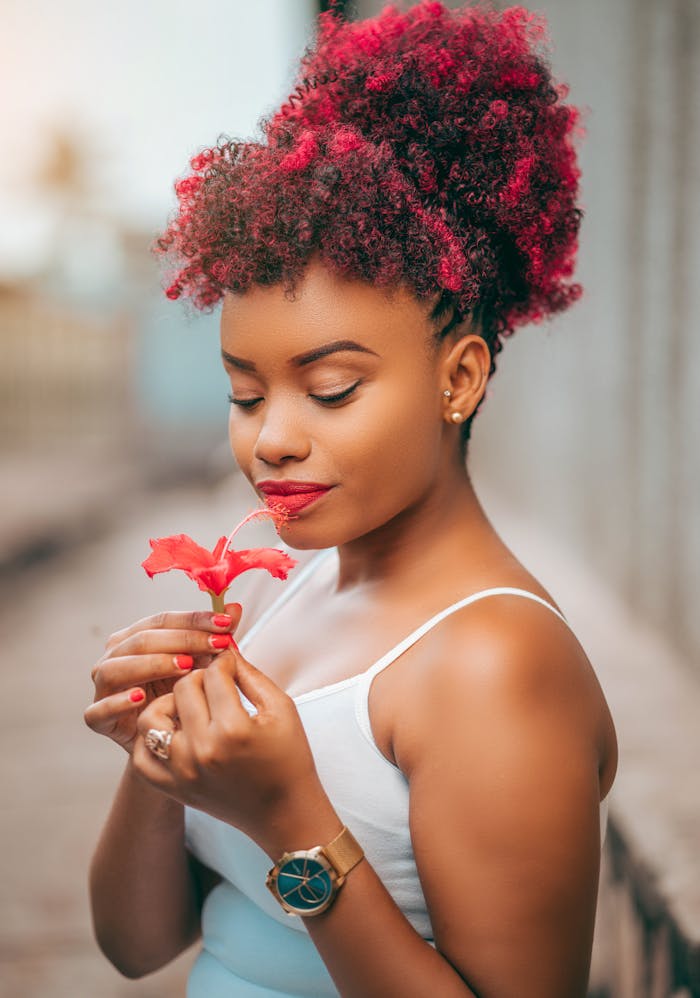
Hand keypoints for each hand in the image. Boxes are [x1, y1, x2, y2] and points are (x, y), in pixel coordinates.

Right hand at [84, 605, 240, 753]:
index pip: (163, 620)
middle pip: (142, 640)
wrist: (170, 743)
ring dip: (151, 664)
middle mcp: (114, 657)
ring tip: (184, 667)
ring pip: (116, 668)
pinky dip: (117, 702)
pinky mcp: (97, 718)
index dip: (195, 620)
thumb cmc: (183, 696)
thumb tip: (235, 607)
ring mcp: (103, 687)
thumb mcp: (203, 665)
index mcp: (135, 637)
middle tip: (214, 645)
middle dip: (181, 640)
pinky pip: (99, 709)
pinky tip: (140, 697)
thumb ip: (215, 636)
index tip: (227, 624)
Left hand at [131, 645, 336, 855]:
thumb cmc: (288, 757)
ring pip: (152, 717)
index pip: (213, 673)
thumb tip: (224, 648)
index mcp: (233, 729)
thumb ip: (250, 674)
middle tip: (215, 684)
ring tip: (190, 707)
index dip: (225, 662)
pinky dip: (152, 739)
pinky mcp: (172, 788)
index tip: (232, 665)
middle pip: (183, 688)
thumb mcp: (280, 708)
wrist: (284, 811)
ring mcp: (182, 772)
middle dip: (199, 678)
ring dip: (169, 704)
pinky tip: (173, 732)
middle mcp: (202, 750)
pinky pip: (141, 756)